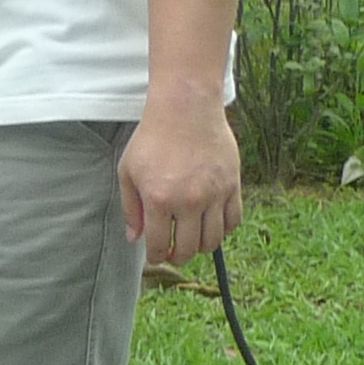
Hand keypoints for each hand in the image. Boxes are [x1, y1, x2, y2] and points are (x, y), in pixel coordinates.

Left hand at [121, 100, 245, 266]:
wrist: (186, 108)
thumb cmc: (153, 138)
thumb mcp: (129, 171)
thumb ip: (131, 208)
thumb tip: (135, 238)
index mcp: (160, 199)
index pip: (160, 245)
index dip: (157, 256)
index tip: (157, 256)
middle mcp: (189, 201)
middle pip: (189, 249)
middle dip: (178, 256)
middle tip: (174, 252)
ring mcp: (214, 194)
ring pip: (213, 240)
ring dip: (201, 246)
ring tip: (193, 239)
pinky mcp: (233, 185)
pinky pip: (234, 221)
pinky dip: (224, 230)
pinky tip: (212, 224)